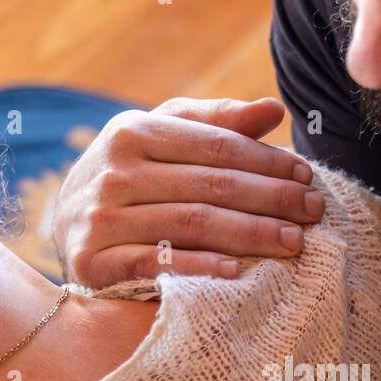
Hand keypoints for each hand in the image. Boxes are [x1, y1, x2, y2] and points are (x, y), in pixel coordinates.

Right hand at [53, 97, 325, 286]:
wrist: (67, 227)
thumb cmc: (132, 178)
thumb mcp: (165, 139)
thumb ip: (217, 124)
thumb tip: (276, 109)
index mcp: (133, 131)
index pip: (217, 146)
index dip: (268, 161)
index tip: (307, 177)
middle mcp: (115, 170)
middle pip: (211, 185)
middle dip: (271, 198)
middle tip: (314, 211)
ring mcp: (100, 217)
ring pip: (191, 224)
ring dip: (249, 234)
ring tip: (292, 242)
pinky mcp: (93, 261)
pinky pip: (156, 264)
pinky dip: (198, 267)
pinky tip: (238, 271)